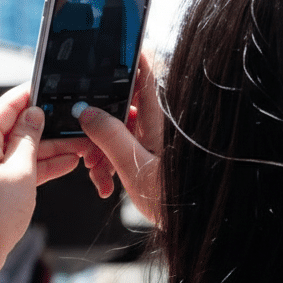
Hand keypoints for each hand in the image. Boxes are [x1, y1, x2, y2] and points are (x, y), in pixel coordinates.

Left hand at [0, 84, 79, 273]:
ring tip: (77, 147)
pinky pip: (10, 167)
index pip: (7, 104)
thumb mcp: (20, 172)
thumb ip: (29, 138)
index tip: (54, 87)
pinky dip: (33, 166)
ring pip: (15, 148)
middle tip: (74, 125)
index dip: (33, 95)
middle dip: (45, 126)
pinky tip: (63, 164)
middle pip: (12, 126)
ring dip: (44, 148)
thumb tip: (34, 114)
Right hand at [75, 51, 162, 223]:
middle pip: (122, 103)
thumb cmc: (176, 199)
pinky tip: (107, 181)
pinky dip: (113, 159)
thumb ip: (108, 135)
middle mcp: (159, 121)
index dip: (125, 57)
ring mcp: (157, 136)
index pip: (143, 69)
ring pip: (121, 126)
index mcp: (157, 116)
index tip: (103, 57)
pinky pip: (128, 144)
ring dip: (102, 147)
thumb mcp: (132, 166)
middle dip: (99, 122)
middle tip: (88, 147)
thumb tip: (86, 112)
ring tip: (99, 174)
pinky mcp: (155, 151)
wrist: (197, 225)